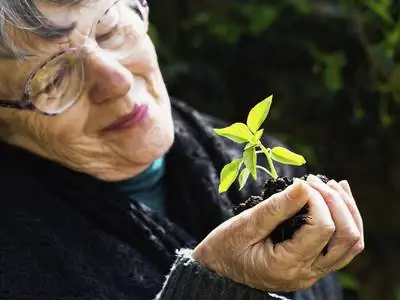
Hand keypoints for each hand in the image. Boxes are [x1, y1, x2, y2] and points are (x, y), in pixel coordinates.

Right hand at [191, 175, 363, 291]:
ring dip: (347, 211)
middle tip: (315, 181)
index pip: (322, 229)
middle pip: (346, 238)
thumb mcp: (245, 225)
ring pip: (351, 244)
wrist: (220, 270)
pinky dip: (345, 221)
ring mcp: (313, 272)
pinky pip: (342, 247)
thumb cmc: (225, 248)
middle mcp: (306, 274)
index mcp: (287, 265)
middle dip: (337, 203)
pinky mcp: (313, 266)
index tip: (301, 183)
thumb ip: (276, 207)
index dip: (317, 200)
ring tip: (332, 186)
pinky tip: (336, 198)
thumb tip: (303, 185)